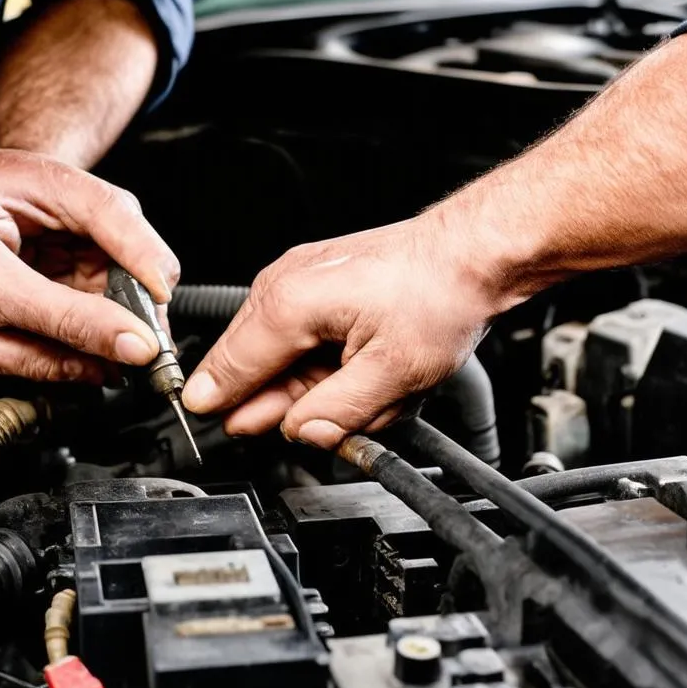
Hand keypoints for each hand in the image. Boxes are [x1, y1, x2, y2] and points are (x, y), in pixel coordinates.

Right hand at [0, 149, 179, 380]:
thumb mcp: (33, 177)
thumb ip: (104, 217)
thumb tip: (159, 274)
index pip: (53, 312)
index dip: (107, 330)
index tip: (147, 346)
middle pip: (51, 351)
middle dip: (108, 343)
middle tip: (149, 331)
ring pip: (43, 368)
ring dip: (88, 349)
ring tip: (114, 321)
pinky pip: (23, 366)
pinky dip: (58, 348)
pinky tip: (72, 323)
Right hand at [182, 214, 499, 447]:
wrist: (471, 254)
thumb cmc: (439, 295)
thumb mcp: (393, 372)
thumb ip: (336, 413)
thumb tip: (302, 433)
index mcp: (288, 304)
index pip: (230, 369)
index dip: (224, 406)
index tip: (215, 426)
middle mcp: (283, 285)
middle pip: (254, 366)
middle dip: (295, 400)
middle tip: (343, 414)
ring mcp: (298, 281)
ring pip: (284, 359)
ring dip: (322, 385)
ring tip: (377, 385)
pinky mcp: (317, 286)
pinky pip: (305, 342)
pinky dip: (332, 366)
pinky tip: (371, 370)